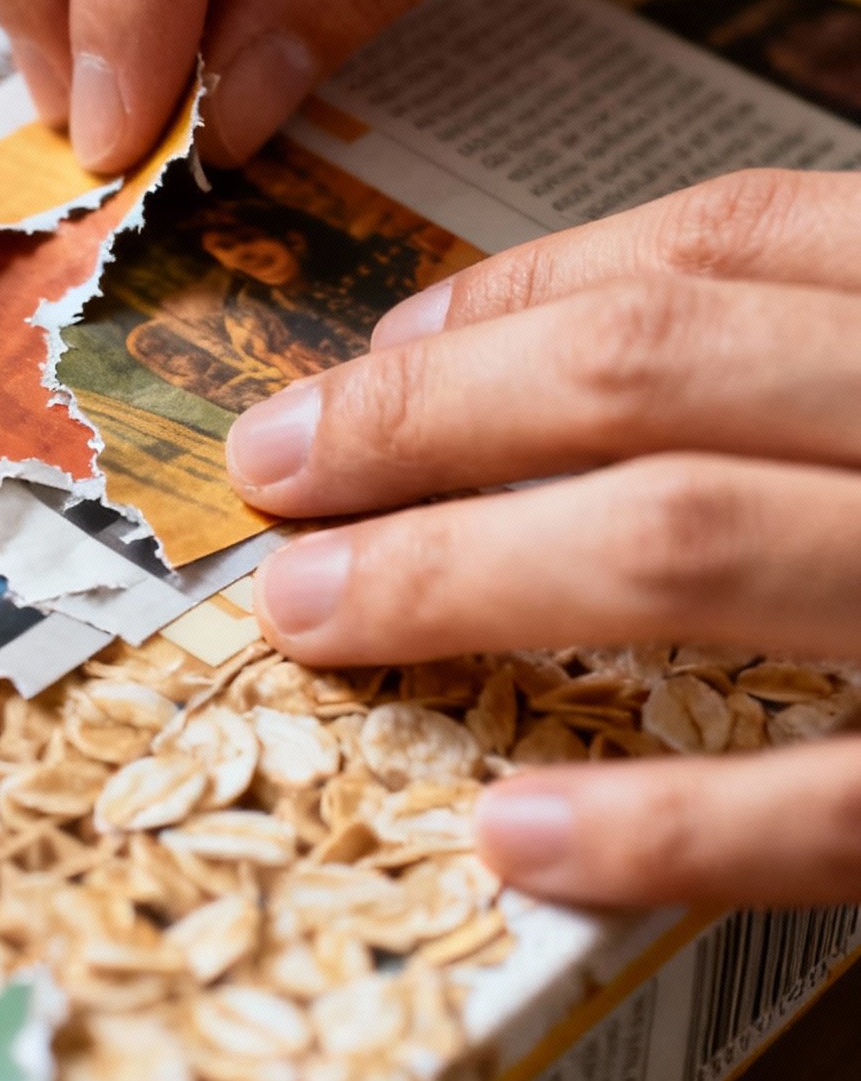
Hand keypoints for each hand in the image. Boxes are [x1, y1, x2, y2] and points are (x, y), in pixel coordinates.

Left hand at [224, 167, 860, 906]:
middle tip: (274, 474)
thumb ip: (795, 343)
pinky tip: (515, 834)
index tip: (375, 345)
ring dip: (466, 575)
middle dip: (425, 417)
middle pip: (648, 369)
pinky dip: (664, 822)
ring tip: (312, 615)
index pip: (717, 246)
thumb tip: (503, 343)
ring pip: (687, 537)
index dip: (518, 293)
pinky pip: (825, 804)